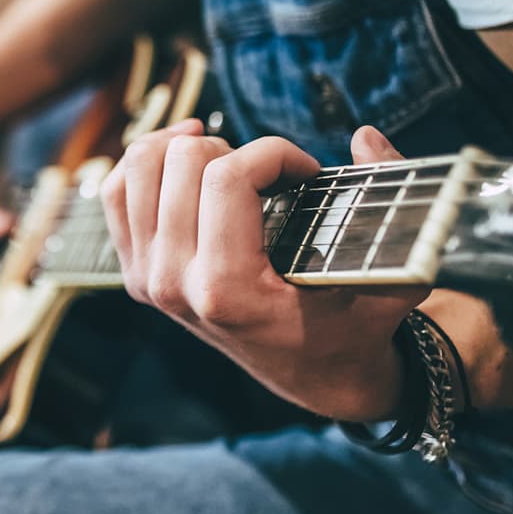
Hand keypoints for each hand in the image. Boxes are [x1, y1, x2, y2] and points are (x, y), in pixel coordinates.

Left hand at [101, 120, 425, 419]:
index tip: (305, 170)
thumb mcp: (390, 282)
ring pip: (139, 167)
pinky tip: (183, 159)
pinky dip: (146, 163)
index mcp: (227, 289)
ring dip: (185, 149)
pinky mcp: (135, 273)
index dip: (273, 153)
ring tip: (226, 159)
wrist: (312, 377)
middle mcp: (174, 284)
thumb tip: (367, 136)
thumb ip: (395, 218)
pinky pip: (116, 193)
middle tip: (268, 174)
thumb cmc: (352, 328)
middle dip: (233, 149)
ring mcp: (147, 279)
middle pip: (181, 162)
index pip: (226, 178)